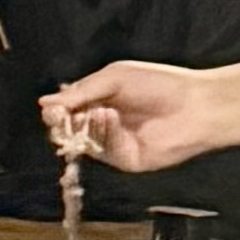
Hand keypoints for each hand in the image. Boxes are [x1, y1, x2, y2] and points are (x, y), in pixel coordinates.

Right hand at [43, 61, 228, 176]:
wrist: (195, 105)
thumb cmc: (160, 85)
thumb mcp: (114, 78)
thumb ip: (79, 92)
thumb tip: (44, 103)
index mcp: (99, 101)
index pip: (65, 110)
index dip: (56, 110)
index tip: (54, 107)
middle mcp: (103, 124)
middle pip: (67, 131)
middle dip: (62, 122)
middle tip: (64, 115)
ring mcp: (113, 144)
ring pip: (81, 143)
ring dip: (83, 125)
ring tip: (98, 109)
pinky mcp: (125, 160)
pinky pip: (102, 151)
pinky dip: (102, 133)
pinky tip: (110, 117)